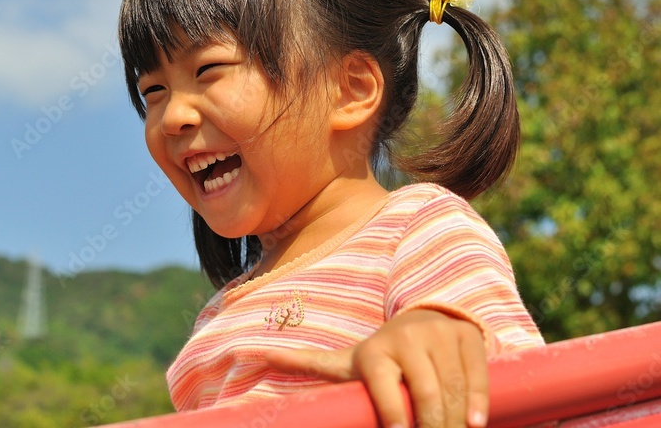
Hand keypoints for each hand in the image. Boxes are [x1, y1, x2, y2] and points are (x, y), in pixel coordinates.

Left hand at [264, 309, 487, 427]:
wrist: (422, 319)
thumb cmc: (380, 354)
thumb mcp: (346, 360)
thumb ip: (307, 362)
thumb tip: (257, 354)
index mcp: (374, 352)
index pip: (385, 391)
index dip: (393, 417)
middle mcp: (406, 339)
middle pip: (426, 396)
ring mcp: (439, 336)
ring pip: (453, 389)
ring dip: (457, 422)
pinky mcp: (467, 338)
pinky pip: (478, 376)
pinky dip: (479, 404)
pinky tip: (477, 425)